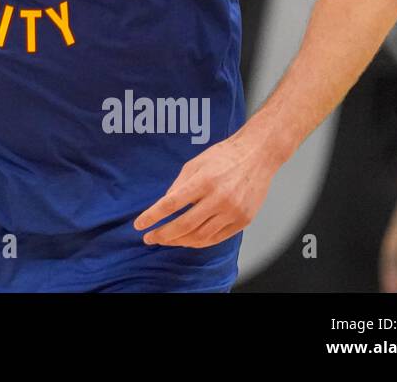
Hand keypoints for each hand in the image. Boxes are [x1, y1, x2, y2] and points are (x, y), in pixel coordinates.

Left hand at [134, 129, 281, 247]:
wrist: (257, 155)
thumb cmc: (223, 156)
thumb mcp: (194, 164)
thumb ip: (178, 186)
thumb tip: (163, 207)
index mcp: (204, 180)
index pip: (171, 204)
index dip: (152, 216)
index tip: (139, 225)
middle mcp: (219, 198)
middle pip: (185, 225)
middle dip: (163, 235)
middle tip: (149, 238)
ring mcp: (233, 211)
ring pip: (201, 237)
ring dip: (180, 241)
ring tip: (166, 240)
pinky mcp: (244, 220)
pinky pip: (217, 238)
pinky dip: (199, 242)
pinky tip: (187, 240)